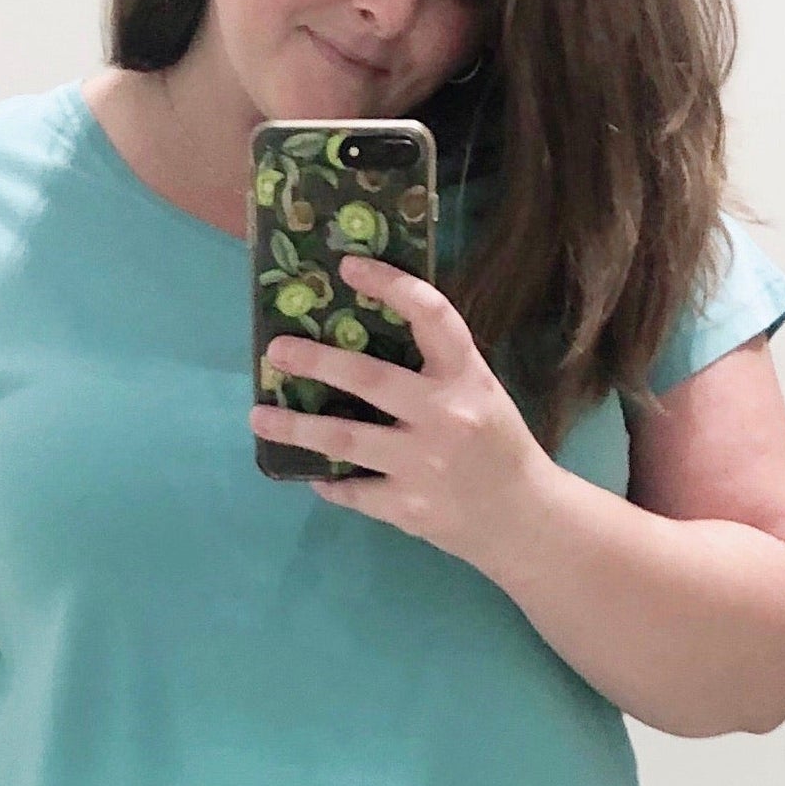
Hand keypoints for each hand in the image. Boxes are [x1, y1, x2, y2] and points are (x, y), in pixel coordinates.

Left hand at [249, 251, 553, 565]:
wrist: (525, 520)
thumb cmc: (498, 448)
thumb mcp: (481, 394)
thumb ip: (435, 370)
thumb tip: (359, 336)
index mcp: (468, 378)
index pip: (431, 315)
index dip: (390, 284)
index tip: (349, 265)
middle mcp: (445, 416)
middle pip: (368, 378)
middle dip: (315, 360)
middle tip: (275, 350)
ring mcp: (423, 465)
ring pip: (343, 439)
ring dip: (294, 428)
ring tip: (259, 418)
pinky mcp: (408, 508)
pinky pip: (353, 491)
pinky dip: (328, 483)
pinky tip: (312, 474)